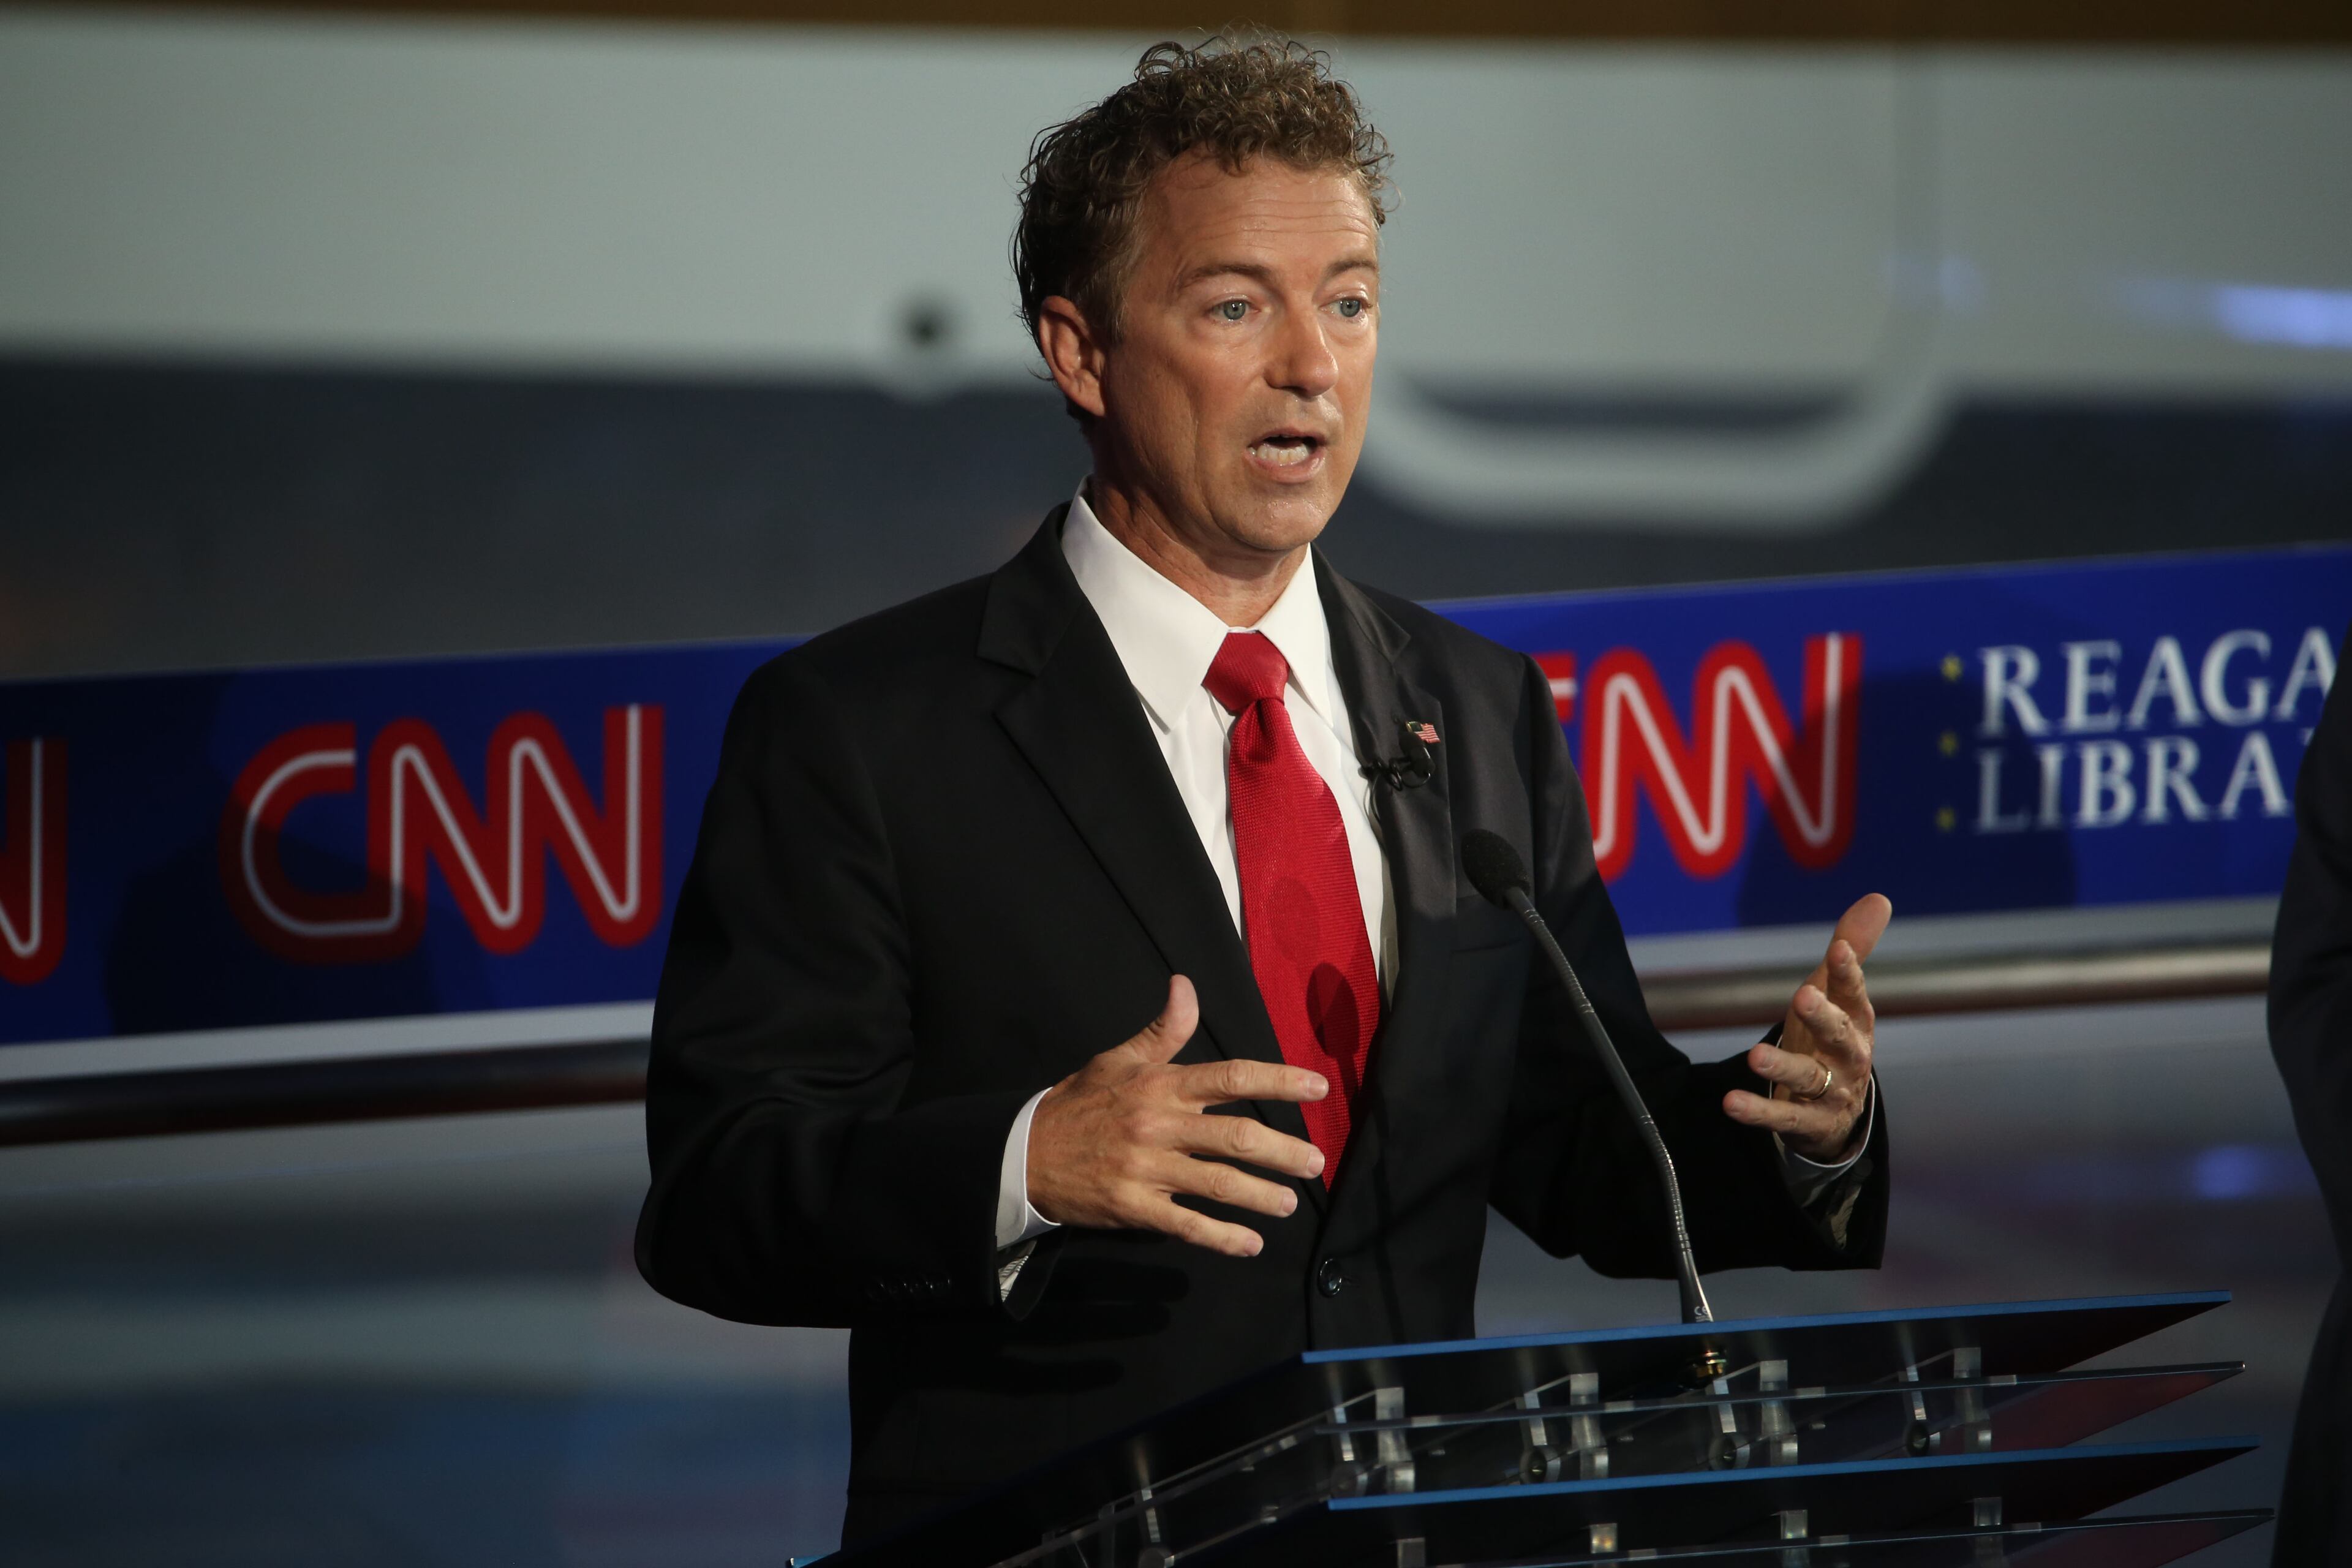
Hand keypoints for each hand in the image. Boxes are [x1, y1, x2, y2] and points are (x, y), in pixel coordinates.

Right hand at [1027, 976, 1329, 1256]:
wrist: (1025, 1152)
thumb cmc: (1081, 1103)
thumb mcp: (1118, 1058)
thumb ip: (1164, 1029)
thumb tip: (1186, 984)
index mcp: (1161, 1085)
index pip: (1231, 1077)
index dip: (1279, 1081)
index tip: (1318, 1088)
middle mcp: (1159, 1124)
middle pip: (1235, 1137)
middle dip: (1282, 1151)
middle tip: (1315, 1161)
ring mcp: (1146, 1169)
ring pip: (1217, 1183)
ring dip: (1261, 1196)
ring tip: (1290, 1203)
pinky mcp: (1133, 1207)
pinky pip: (1186, 1224)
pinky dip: (1222, 1237)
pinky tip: (1251, 1244)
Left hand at [1723, 894, 1890, 1162]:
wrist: (1838, 1112)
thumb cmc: (1832, 1039)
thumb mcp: (1837, 995)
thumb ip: (1851, 950)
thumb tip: (1878, 898)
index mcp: (1856, 1021)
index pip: (1854, 994)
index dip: (1848, 972)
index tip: (1838, 949)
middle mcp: (1849, 1056)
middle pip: (1839, 1036)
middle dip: (1823, 1017)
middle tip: (1802, 996)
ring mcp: (1831, 1092)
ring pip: (1808, 1078)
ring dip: (1782, 1066)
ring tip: (1755, 1055)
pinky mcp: (1809, 1122)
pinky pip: (1783, 1118)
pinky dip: (1758, 1112)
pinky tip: (1731, 1103)